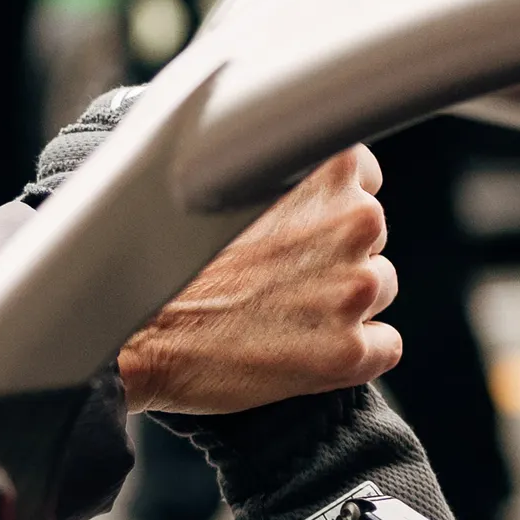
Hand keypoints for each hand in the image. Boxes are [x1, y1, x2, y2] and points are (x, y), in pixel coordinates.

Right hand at [118, 146, 399, 413]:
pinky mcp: (349, 352)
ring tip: (280, 313)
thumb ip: (274, 170)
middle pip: (370, 237)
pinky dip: (356, 352)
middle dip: (335, 254)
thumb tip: (298, 175)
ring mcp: (355, 289)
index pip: (362, 180)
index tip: (298, 226)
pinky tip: (305, 349)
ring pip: (378, 290)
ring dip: (342, 302)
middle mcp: (354, 222)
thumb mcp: (225, 181)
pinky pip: (385, 346)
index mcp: (326, 168)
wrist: (134, 331)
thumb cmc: (164, 258)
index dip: (327, 208)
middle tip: (277, 275)